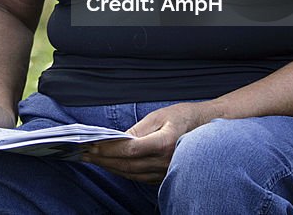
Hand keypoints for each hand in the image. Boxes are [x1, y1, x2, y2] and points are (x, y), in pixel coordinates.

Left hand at [82, 102, 212, 183]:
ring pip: (131, 173)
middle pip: (127, 164)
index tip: (90, 145)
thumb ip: (137, 129)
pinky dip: (122, 171)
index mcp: (164, 143)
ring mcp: (166, 171)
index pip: (129, 150)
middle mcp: (166, 161)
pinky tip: (111, 164)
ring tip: (92, 159)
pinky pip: (139, 176)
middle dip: (102, 159)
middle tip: (83, 153)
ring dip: (110, 167)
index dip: (107, 149)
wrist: (208, 128)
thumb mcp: (160, 116)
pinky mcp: (165, 176)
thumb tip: (115, 139)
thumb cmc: (184, 117)